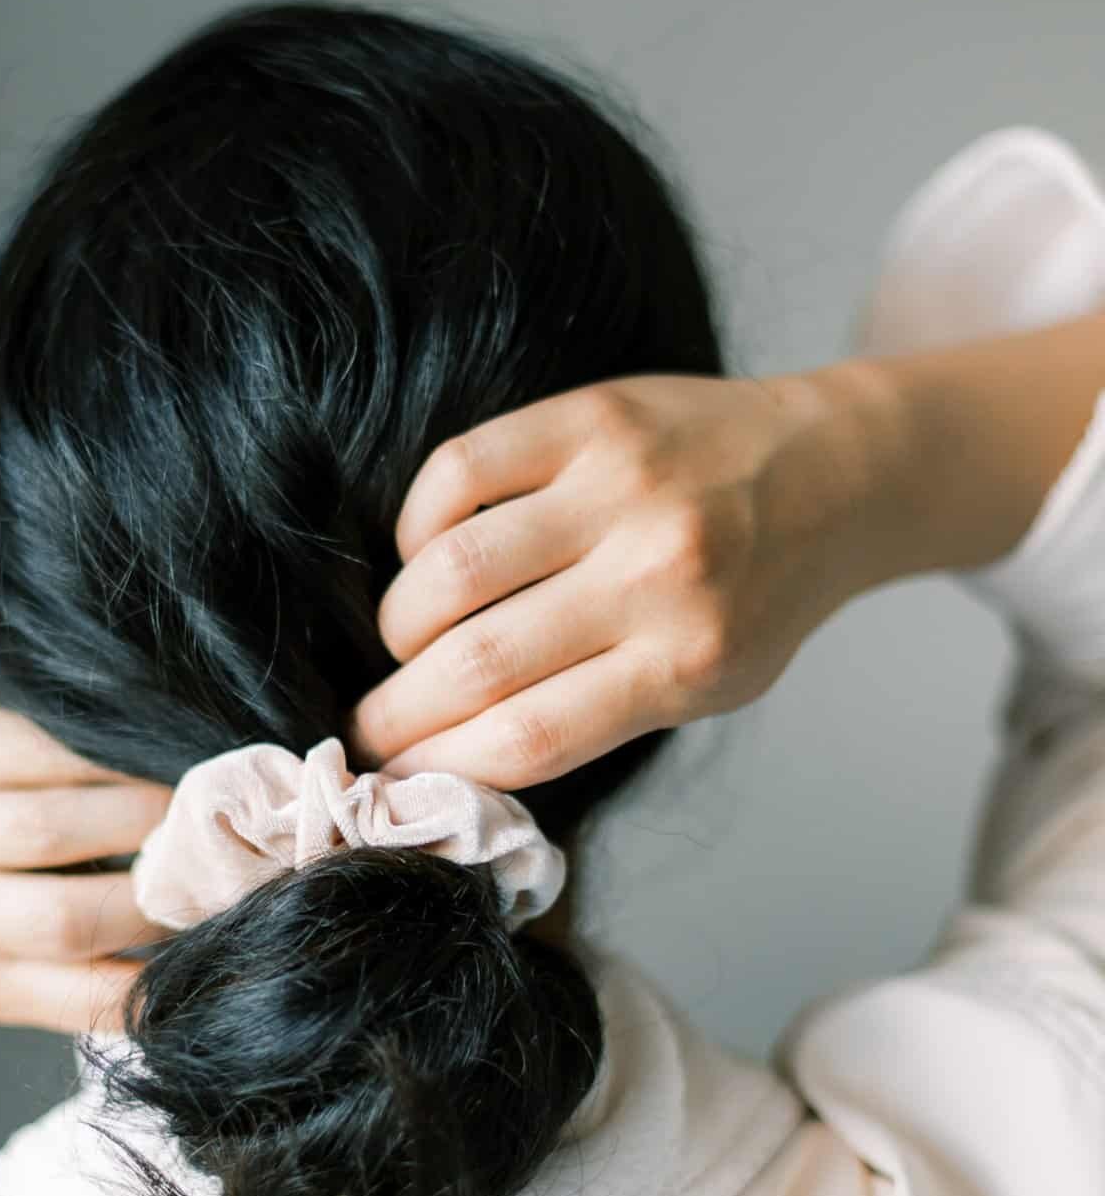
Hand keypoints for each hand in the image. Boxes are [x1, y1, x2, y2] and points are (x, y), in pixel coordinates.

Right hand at [346, 366, 894, 791]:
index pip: (525, 739)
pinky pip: (459, 471)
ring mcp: (621, 487)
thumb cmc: (754, 598)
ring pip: (451, 570)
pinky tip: (428, 553)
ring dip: (402, 624)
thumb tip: (453, 758)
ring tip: (403, 643)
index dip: (435, 767)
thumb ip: (595, 717)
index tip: (391, 778)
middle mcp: (656, 574)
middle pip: (476, 665)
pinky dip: (420, 525)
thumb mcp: (705, 687)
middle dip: (394, 711)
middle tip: (365, 725)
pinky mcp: (591, 417)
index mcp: (687, 663)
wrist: (832, 473)